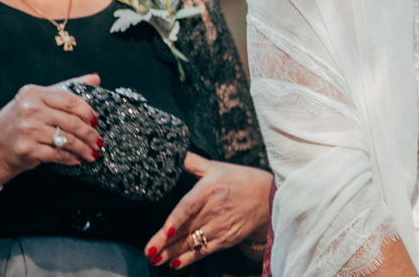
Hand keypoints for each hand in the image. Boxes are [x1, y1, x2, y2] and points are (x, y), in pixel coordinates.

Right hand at [0, 73, 101, 185]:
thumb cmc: (20, 120)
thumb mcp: (38, 99)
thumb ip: (66, 89)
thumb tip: (96, 78)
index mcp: (34, 93)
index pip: (70, 100)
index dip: (87, 112)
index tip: (95, 120)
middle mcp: (29, 110)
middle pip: (71, 122)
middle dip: (89, 133)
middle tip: (97, 140)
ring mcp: (27, 130)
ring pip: (67, 140)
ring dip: (83, 148)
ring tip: (92, 152)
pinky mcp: (26, 149)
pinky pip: (57, 154)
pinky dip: (70, 158)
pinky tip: (77, 158)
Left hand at [145, 153, 272, 268]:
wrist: (270, 198)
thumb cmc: (242, 180)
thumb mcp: (218, 167)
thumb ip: (194, 163)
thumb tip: (176, 153)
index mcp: (210, 189)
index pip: (189, 206)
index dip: (176, 219)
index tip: (165, 230)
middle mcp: (214, 210)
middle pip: (185, 228)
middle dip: (165, 242)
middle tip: (148, 252)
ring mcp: (220, 226)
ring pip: (191, 242)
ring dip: (171, 253)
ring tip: (155, 259)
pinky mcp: (226, 239)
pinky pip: (203, 251)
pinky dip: (189, 259)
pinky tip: (174, 264)